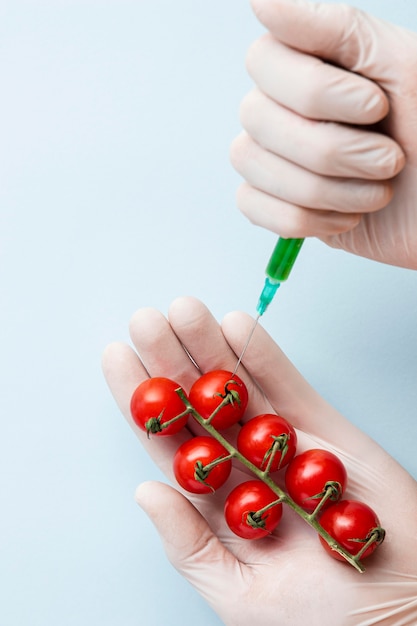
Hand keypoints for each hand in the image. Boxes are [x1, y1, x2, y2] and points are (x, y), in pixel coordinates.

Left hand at [103, 296, 416, 625]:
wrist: (402, 615)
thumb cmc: (322, 620)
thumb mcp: (243, 596)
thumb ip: (191, 544)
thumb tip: (145, 493)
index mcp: (217, 503)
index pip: (169, 442)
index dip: (141, 401)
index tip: (117, 358)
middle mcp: (245, 466)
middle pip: (200, 404)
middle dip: (171, 360)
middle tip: (146, 320)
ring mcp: (285, 443)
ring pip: (240, 387)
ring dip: (211, 347)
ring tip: (184, 310)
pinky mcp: (326, 431)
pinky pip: (290, 386)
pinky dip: (264, 356)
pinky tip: (238, 327)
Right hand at [230, 0, 416, 268]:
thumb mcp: (402, 71)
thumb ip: (335, 30)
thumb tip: (262, 0)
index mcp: (314, 66)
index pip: (264, 59)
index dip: (316, 91)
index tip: (375, 107)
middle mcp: (287, 108)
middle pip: (257, 117)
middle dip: (333, 150)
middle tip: (389, 160)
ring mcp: (278, 158)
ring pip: (253, 164)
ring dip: (328, 190)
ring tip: (375, 191)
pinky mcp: (277, 205)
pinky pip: (253, 207)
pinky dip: (308, 219)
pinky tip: (347, 215)